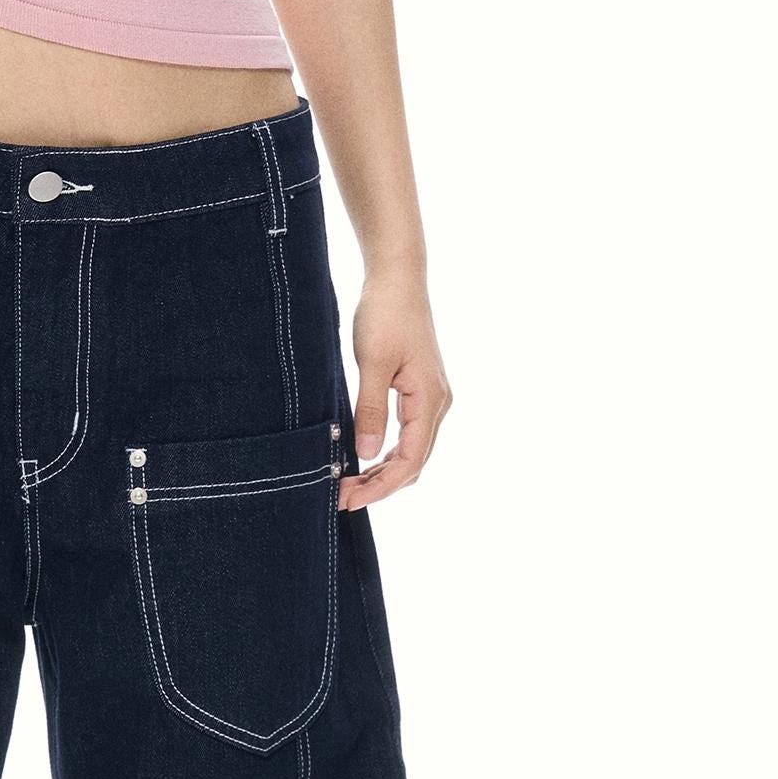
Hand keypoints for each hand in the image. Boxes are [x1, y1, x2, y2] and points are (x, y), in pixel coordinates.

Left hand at [339, 269, 451, 510]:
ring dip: (382, 472)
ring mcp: (430, 398)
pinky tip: (363, 459)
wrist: (397, 279)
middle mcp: (437, 403)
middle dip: (379, 486)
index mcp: (430, 400)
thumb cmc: (385, 314)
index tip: (349, 499)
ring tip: (348, 483)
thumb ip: (371, 410)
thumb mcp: (373, 363)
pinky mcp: (418, 391)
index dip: (381, 487)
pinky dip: (386, 453)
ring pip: (411, 451)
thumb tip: (367, 454)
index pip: (410, 461)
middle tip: (341, 497)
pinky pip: (407, 435)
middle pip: (413, 462)